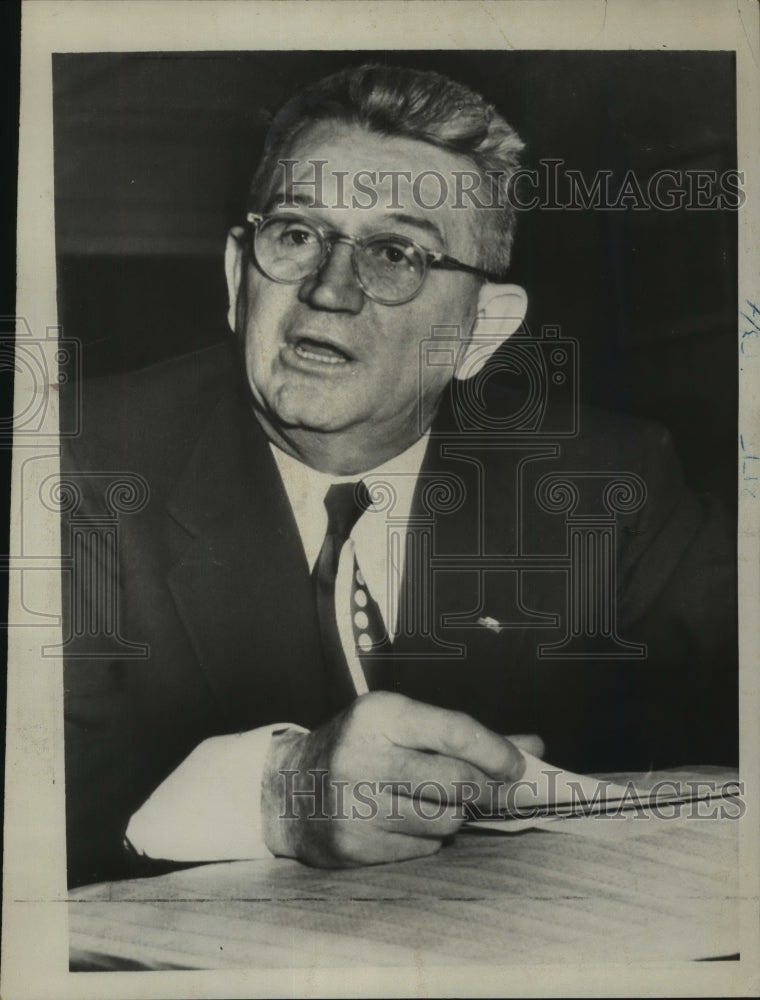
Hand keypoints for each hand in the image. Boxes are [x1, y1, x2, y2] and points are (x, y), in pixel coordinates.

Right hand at [261, 691, 528, 866]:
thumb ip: (465, 736)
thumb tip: (533, 746)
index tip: (516, 764)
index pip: (454, 731)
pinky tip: (408, 821)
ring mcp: (356, 805)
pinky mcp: (354, 845)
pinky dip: (429, 837)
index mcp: (380, 715)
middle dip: (485, 789)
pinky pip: (423, 847)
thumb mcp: (401, 726)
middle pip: (457, 781)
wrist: (286, 790)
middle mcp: (365, 756)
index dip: (496, 751)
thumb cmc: (358, 750)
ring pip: (445, 819)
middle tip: (492, 790)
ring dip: (455, 814)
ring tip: (436, 801)